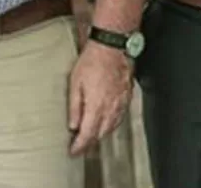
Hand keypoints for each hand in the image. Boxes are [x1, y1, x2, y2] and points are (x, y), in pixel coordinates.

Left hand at [66, 40, 132, 155]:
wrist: (111, 47)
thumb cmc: (92, 61)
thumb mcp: (75, 83)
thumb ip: (74, 107)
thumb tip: (73, 125)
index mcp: (96, 107)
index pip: (88, 135)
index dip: (80, 147)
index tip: (73, 152)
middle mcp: (110, 109)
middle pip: (100, 134)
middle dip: (90, 143)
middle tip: (80, 147)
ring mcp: (120, 103)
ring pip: (111, 128)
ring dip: (101, 135)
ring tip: (92, 137)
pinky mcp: (127, 97)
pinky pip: (120, 117)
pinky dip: (112, 124)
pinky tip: (107, 123)